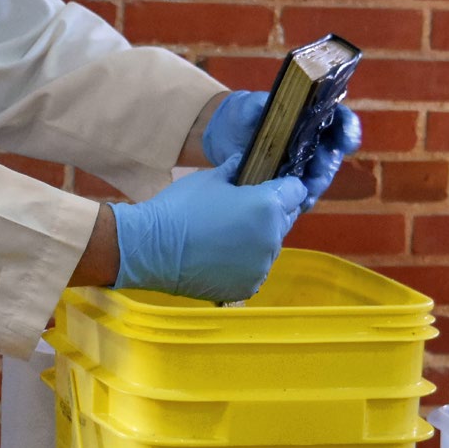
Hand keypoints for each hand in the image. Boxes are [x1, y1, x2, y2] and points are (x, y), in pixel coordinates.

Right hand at [108, 154, 306, 302]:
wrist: (152, 248)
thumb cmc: (181, 207)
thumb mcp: (209, 179)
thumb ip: (234, 170)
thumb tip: (243, 161)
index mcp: (267, 206)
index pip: (296, 191)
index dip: (283, 186)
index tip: (266, 187)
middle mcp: (273, 237)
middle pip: (285, 220)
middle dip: (269, 213)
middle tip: (239, 212)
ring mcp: (262, 266)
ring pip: (270, 246)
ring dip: (257, 240)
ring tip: (226, 237)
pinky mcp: (249, 286)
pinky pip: (255, 269)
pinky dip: (244, 263)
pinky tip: (220, 257)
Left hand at [202, 90, 360, 210]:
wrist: (228, 132)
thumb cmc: (247, 113)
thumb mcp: (251, 104)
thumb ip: (260, 105)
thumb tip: (264, 107)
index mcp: (313, 116)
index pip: (340, 121)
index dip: (349, 131)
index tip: (349, 143)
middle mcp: (315, 140)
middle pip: (332, 153)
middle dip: (328, 164)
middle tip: (318, 170)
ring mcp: (304, 163)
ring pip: (320, 176)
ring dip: (316, 184)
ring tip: (306, 189)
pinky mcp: (290, 182)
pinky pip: (301, 192)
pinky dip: (301, 198)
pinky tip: (297, 202)